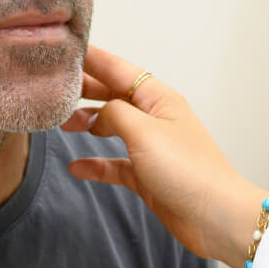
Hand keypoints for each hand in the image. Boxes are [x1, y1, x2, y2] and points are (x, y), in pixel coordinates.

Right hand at [62, 45, 268, 267]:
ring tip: (61, 123)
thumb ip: (114, 114)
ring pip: (113, 128)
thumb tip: (97, 114)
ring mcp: (151, 148)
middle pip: (114, 96)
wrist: (214, 216)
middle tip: (54, 88)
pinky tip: (76, 166)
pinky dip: (96, 164)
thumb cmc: (187, 169)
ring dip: (88, 124)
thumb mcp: (144, 131)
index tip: (66, 51)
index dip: (94, 59)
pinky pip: (115, 164)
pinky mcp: (147, 176)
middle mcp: (154, 119)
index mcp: (159, 98)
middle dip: (85, 90)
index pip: (119, 70)